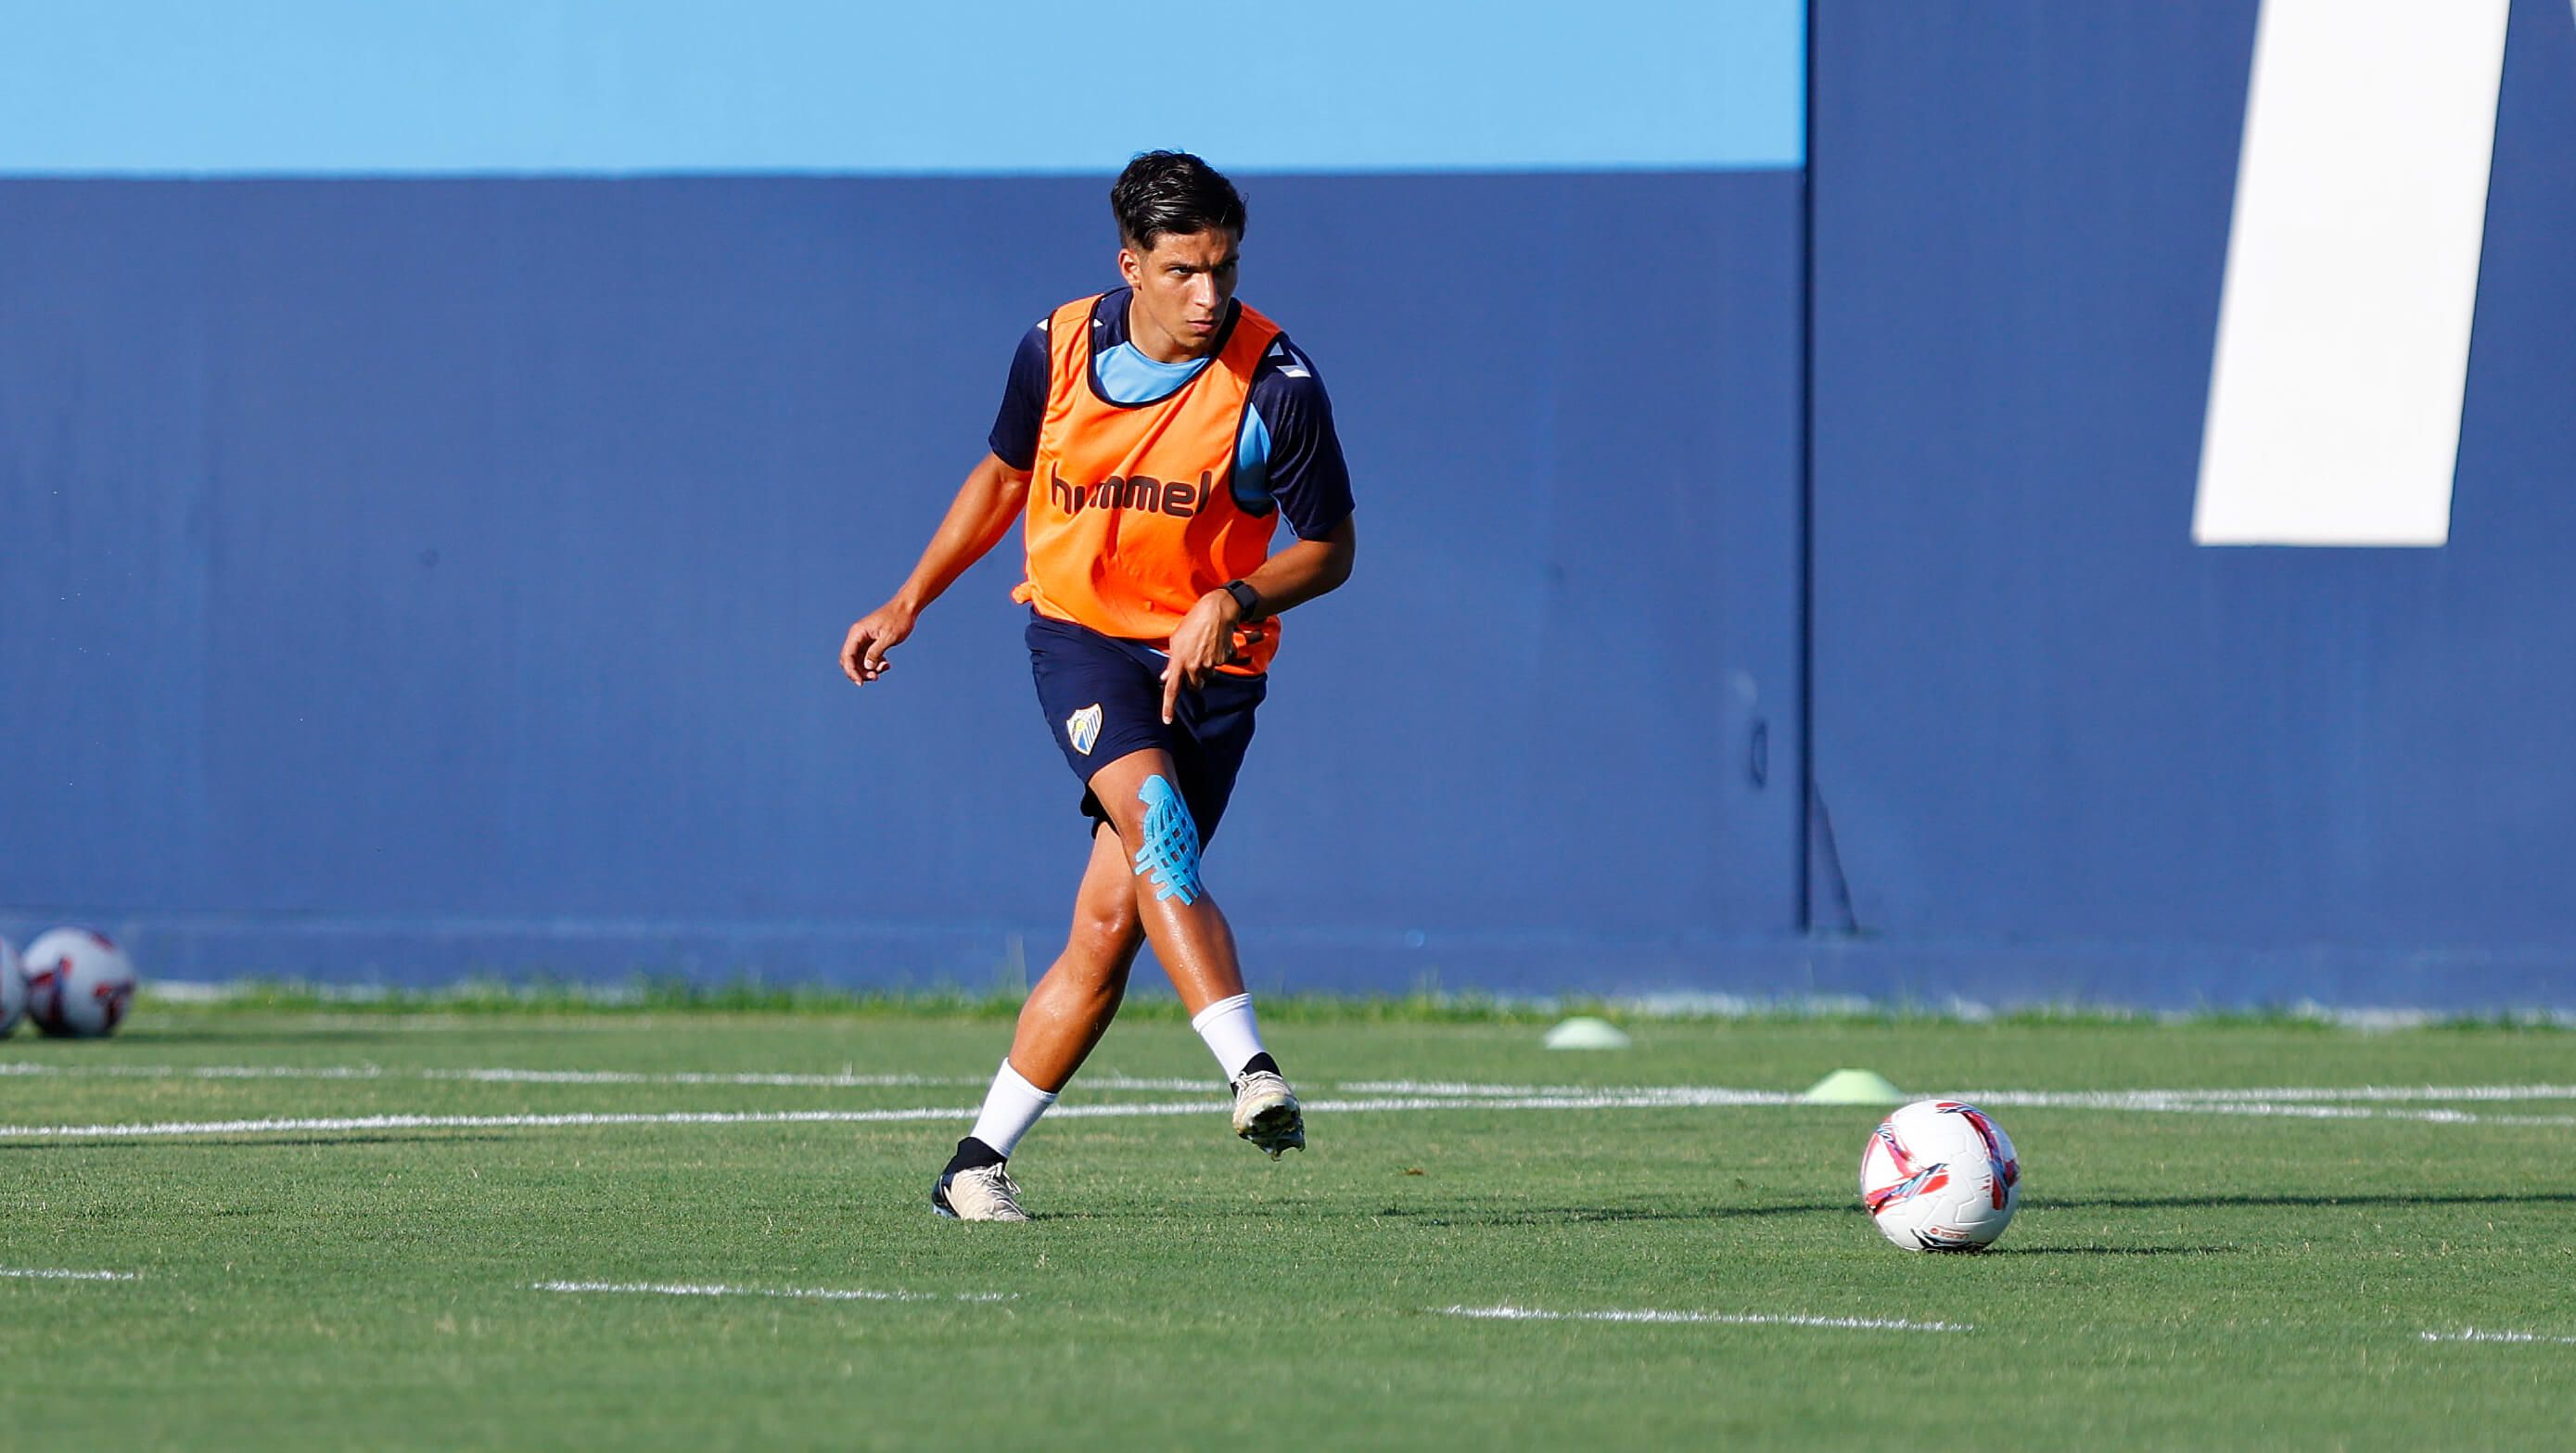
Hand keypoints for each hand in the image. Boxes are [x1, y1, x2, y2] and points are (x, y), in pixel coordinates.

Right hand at [840, 601, 917, 684]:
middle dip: (861, 672)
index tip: (861, 683)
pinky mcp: (871, 642)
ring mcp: (864, 639)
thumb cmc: (898, 619)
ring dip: (869, 669)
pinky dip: (876, 663)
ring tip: (885, 667)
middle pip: (850, 661)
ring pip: (860, 661)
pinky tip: (887, 664)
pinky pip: (868, 657)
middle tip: (876, 677)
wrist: (907, 608)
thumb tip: (867, 666)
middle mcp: (857, 636)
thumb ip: (876, 652)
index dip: (851, 672)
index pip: (847, 656)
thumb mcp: (888, 638)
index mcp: (857, 633)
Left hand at [1160, 590, 1261, 722]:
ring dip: (1206, 667)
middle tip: (1195, 663)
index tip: (1167, 721)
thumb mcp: (1177, 639)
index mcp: (1179, 661)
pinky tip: (1216, 643)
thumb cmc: (1193, 622)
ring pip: (1208, 675)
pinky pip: (1220, 665)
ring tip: (1205, 646)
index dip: (1168, 707)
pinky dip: (1218, 657)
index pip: (1172, 689)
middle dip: (1195, 679)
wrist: (1217, 611)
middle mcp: (1195, 665)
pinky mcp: (1224, 659)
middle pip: (1195, 685)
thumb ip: (1172, 661)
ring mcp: (1210, 664)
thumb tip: (1166, 677)